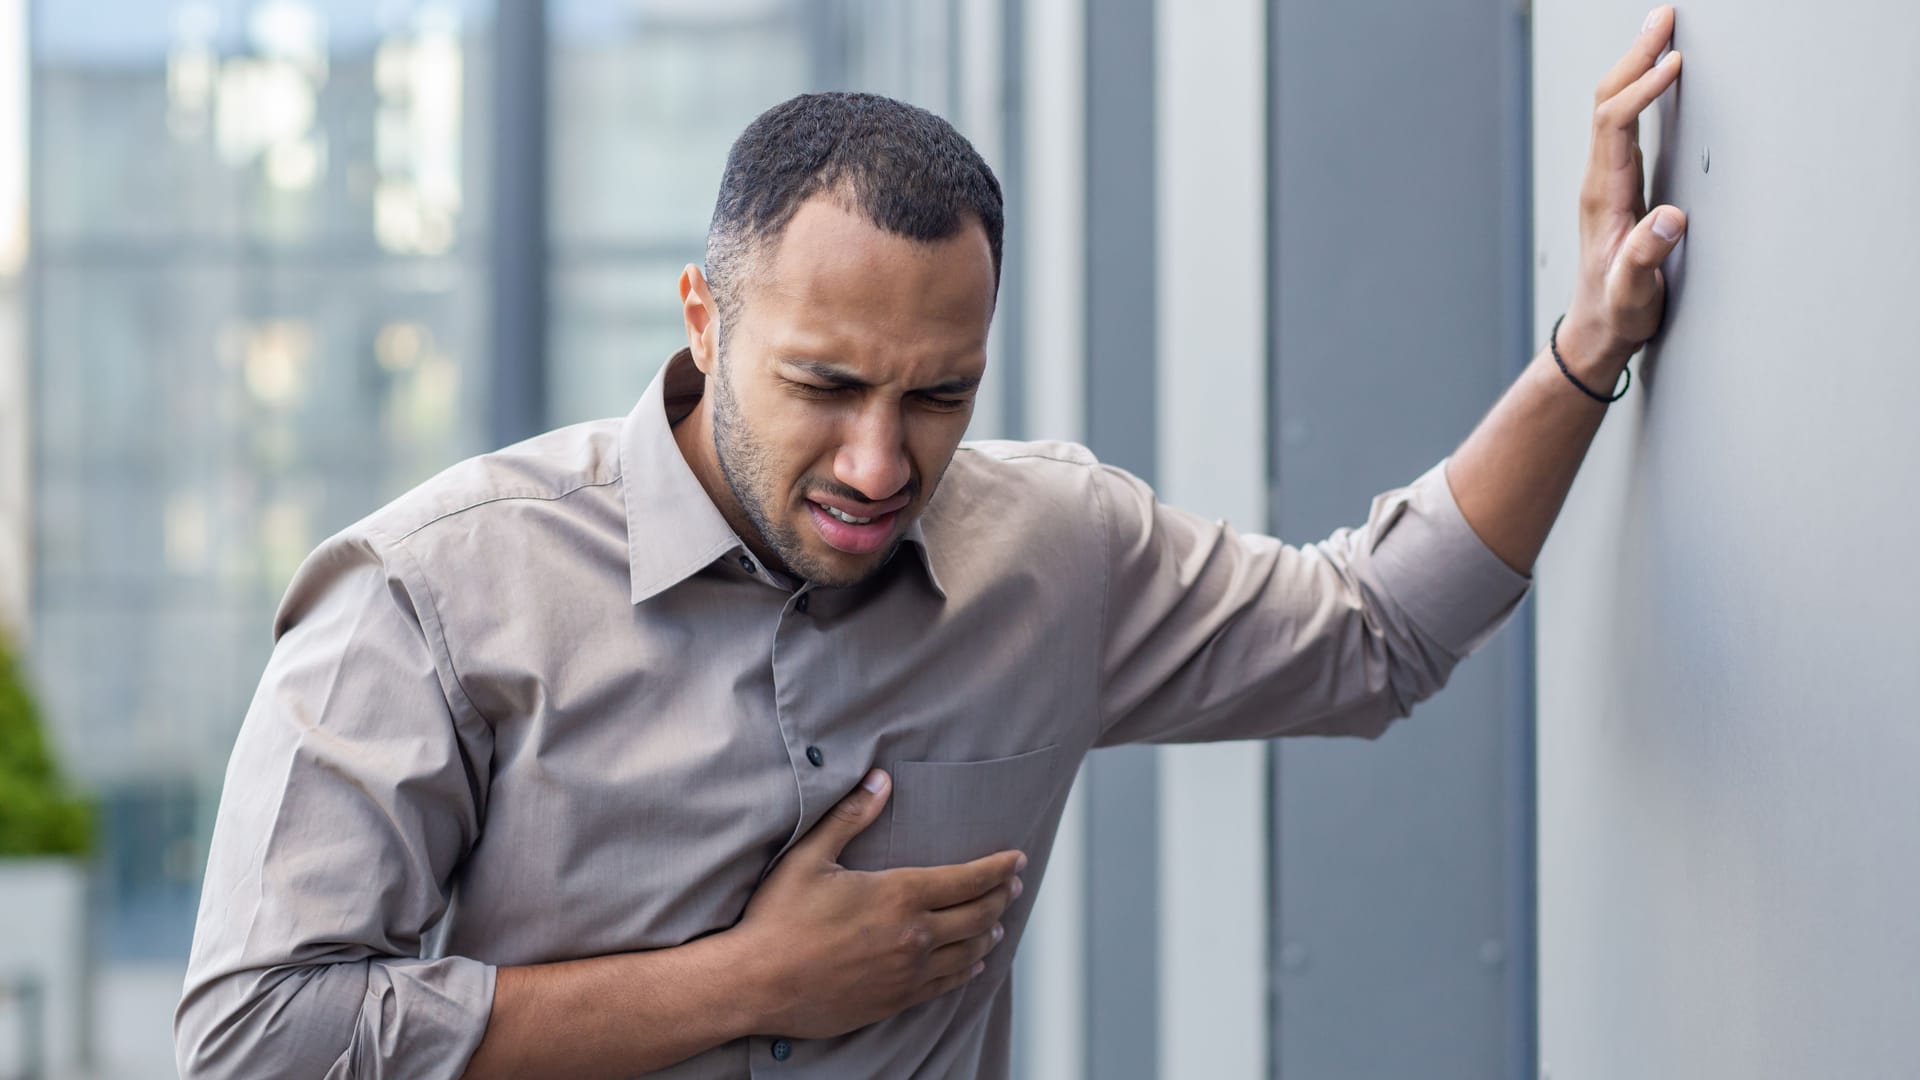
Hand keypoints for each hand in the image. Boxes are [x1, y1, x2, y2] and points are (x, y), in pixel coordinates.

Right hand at [727, 769, 1025, 1038]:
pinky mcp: (896, 1000)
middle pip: (979, 915)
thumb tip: (880, 779)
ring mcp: (908, 973)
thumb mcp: (810, 857)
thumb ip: (851, 817)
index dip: (999, 868)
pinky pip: (946, 985)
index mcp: (899, 895)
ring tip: (999, 922)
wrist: (757, 984)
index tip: (1018, 859)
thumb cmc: (778, 918)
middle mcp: (914, 935)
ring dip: (989, 933)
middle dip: (1002, 896)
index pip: (968, 879)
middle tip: (1015, 885)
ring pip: (969, 952)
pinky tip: (973, 964)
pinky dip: (967, 970)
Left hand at [1562, 6, 1688, 378]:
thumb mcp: (1634, 292)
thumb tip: (1670, 218)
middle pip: (1607, 102)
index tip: (1673, 63)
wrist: (1596, 330)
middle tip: (1665, 16)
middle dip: (1635, 56)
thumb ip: (1648, 257)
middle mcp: (1599, 180)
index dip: (1643, 89)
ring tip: (1661, 28)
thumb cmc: (1617, 312)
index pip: (1616, 125)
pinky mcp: (1617, 184)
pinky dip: (1638, 88)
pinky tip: (1653, 74)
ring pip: (1611, 107)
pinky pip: (1621, 122)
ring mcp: (1605, 180)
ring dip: (1635, 64)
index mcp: (1604, 196)